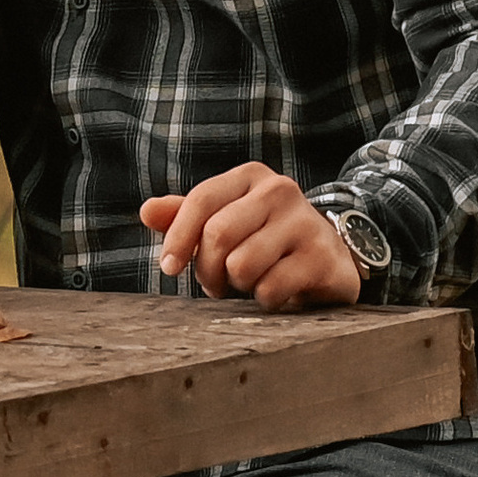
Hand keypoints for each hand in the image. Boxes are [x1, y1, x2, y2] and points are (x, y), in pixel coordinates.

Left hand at [140, 165, 360, 311]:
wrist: (331, 257)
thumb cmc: (264, 239)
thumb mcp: (224, 221)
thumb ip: (184, 216)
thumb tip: (147, 211)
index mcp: (251, 177)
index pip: (201, 200)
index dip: (178, 237)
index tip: (168, 268)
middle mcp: (281, 191)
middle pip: (218, 234)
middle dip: (208, 269)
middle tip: (217, 283)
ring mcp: (306, 222)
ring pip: (242, 265)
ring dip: (238, 285)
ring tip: (251, 282)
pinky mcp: (323, 257)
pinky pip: (270, 288)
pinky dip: (264, 299)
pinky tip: (277, 291)